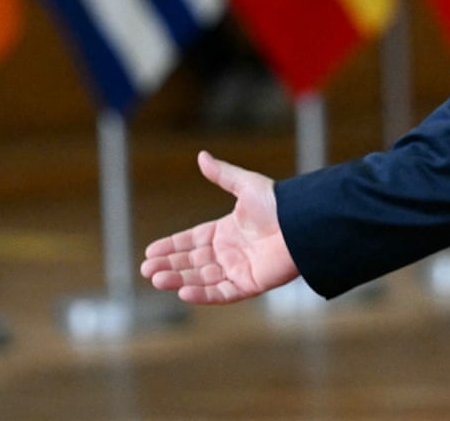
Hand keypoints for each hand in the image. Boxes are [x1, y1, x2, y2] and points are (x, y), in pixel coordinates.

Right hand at [140, 151, 299, 302]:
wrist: (303, 223)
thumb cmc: (279, 203)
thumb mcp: (246, 185)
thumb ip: (222, 174)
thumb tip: (201, 155)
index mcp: (227, 230)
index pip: (193, 240)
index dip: (172, 246)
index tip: (150, 251)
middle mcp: (231, 251)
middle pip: (193, 261)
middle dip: (169, 265)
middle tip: (146, 269)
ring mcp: (239, 269)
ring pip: (202, 278)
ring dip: (178, 279)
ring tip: (155, 278)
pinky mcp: (250, 284)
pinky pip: (221, 292)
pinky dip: (202, 294)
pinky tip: (181, 291)